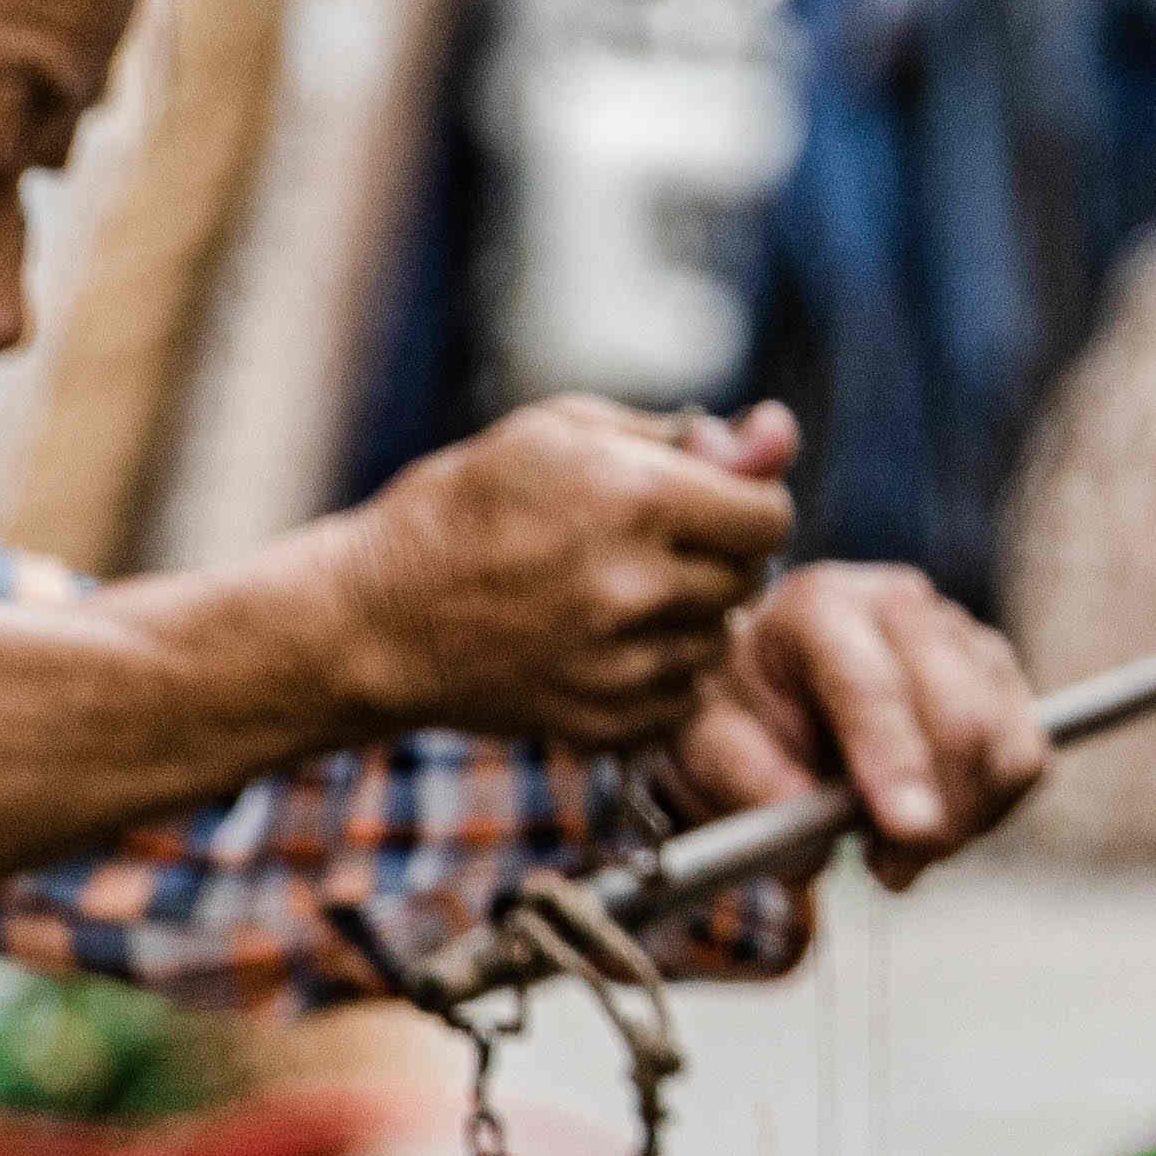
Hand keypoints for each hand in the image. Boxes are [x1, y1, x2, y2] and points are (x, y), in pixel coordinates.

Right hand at [320, 398, 794, 747]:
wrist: (376, 620)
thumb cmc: (467, 505)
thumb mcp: (564, 433)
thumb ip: (682, 437)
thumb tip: (779, 433)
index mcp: (634, 498)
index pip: (769, 514)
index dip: (747, 504)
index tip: (711, 504)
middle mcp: (635, 586)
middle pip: (749, 579)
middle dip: (717, 557)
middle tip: (652, 547)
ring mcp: (621, 665)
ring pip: (721, 641)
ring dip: (691, 619)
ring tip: (618, 596)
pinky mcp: (606, 723)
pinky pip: (684, 699)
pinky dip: (660, 675)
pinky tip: (603, 645)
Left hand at [671, 560, 1051, 880]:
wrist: (780, 682)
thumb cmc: (749, 714)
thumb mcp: (714, 748)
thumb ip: (752, 789)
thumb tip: (815, 845)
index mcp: (819, 607)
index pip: (872, 686)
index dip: (895, 762)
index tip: (909, 833)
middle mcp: (900, 603)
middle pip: (959, 717)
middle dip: (939, 814)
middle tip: (889, 868)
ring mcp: (962, 632)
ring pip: (1002, 743)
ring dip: (964, 818)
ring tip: (902, 842)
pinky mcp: (1002, 671)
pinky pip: (1027, 756)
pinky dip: (992, 805)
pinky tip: (939, 811)